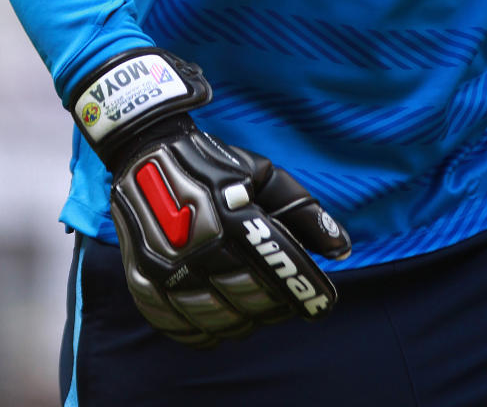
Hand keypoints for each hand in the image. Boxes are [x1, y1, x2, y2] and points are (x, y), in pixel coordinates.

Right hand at [72, 50, 349, 345]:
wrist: (146, 153)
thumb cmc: (216, 166)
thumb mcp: (265, 176)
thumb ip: (305, 212)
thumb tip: (343, 250)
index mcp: (232, 212)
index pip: (280, 265)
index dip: (308, 289)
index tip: (325, 303)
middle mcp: (198, 243)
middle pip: (251, 297)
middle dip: (277, 303)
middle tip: (287, 299)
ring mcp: (167, 265)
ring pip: (217, 318)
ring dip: (244, 320)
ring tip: (256, 308)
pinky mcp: (144, 279)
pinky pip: (179, 325)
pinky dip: (204, 333)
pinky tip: (220, 324)